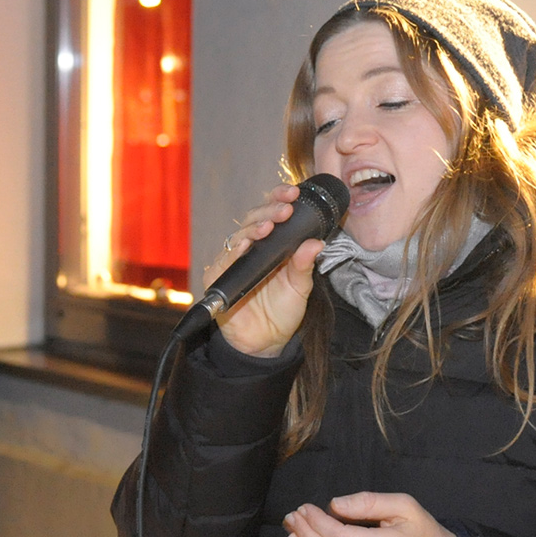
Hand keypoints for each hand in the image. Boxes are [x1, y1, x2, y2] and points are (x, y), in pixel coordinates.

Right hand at [201, 183, 326, 358]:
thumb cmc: (283, 312)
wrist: (266, 343)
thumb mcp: (300, 287)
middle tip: (285, 209)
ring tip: (268, 226)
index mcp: (272, 245)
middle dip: (269, 210)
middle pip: (254, 219)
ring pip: (239, 236)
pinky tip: (245, 247)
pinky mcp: (219, 278)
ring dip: (253, 228)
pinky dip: (233, 253)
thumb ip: (305, 265)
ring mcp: (234, 262)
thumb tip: (317, 242)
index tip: (294, 193)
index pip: (272, 214)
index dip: (279, 199)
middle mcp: (252, 249)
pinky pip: (224, 261)